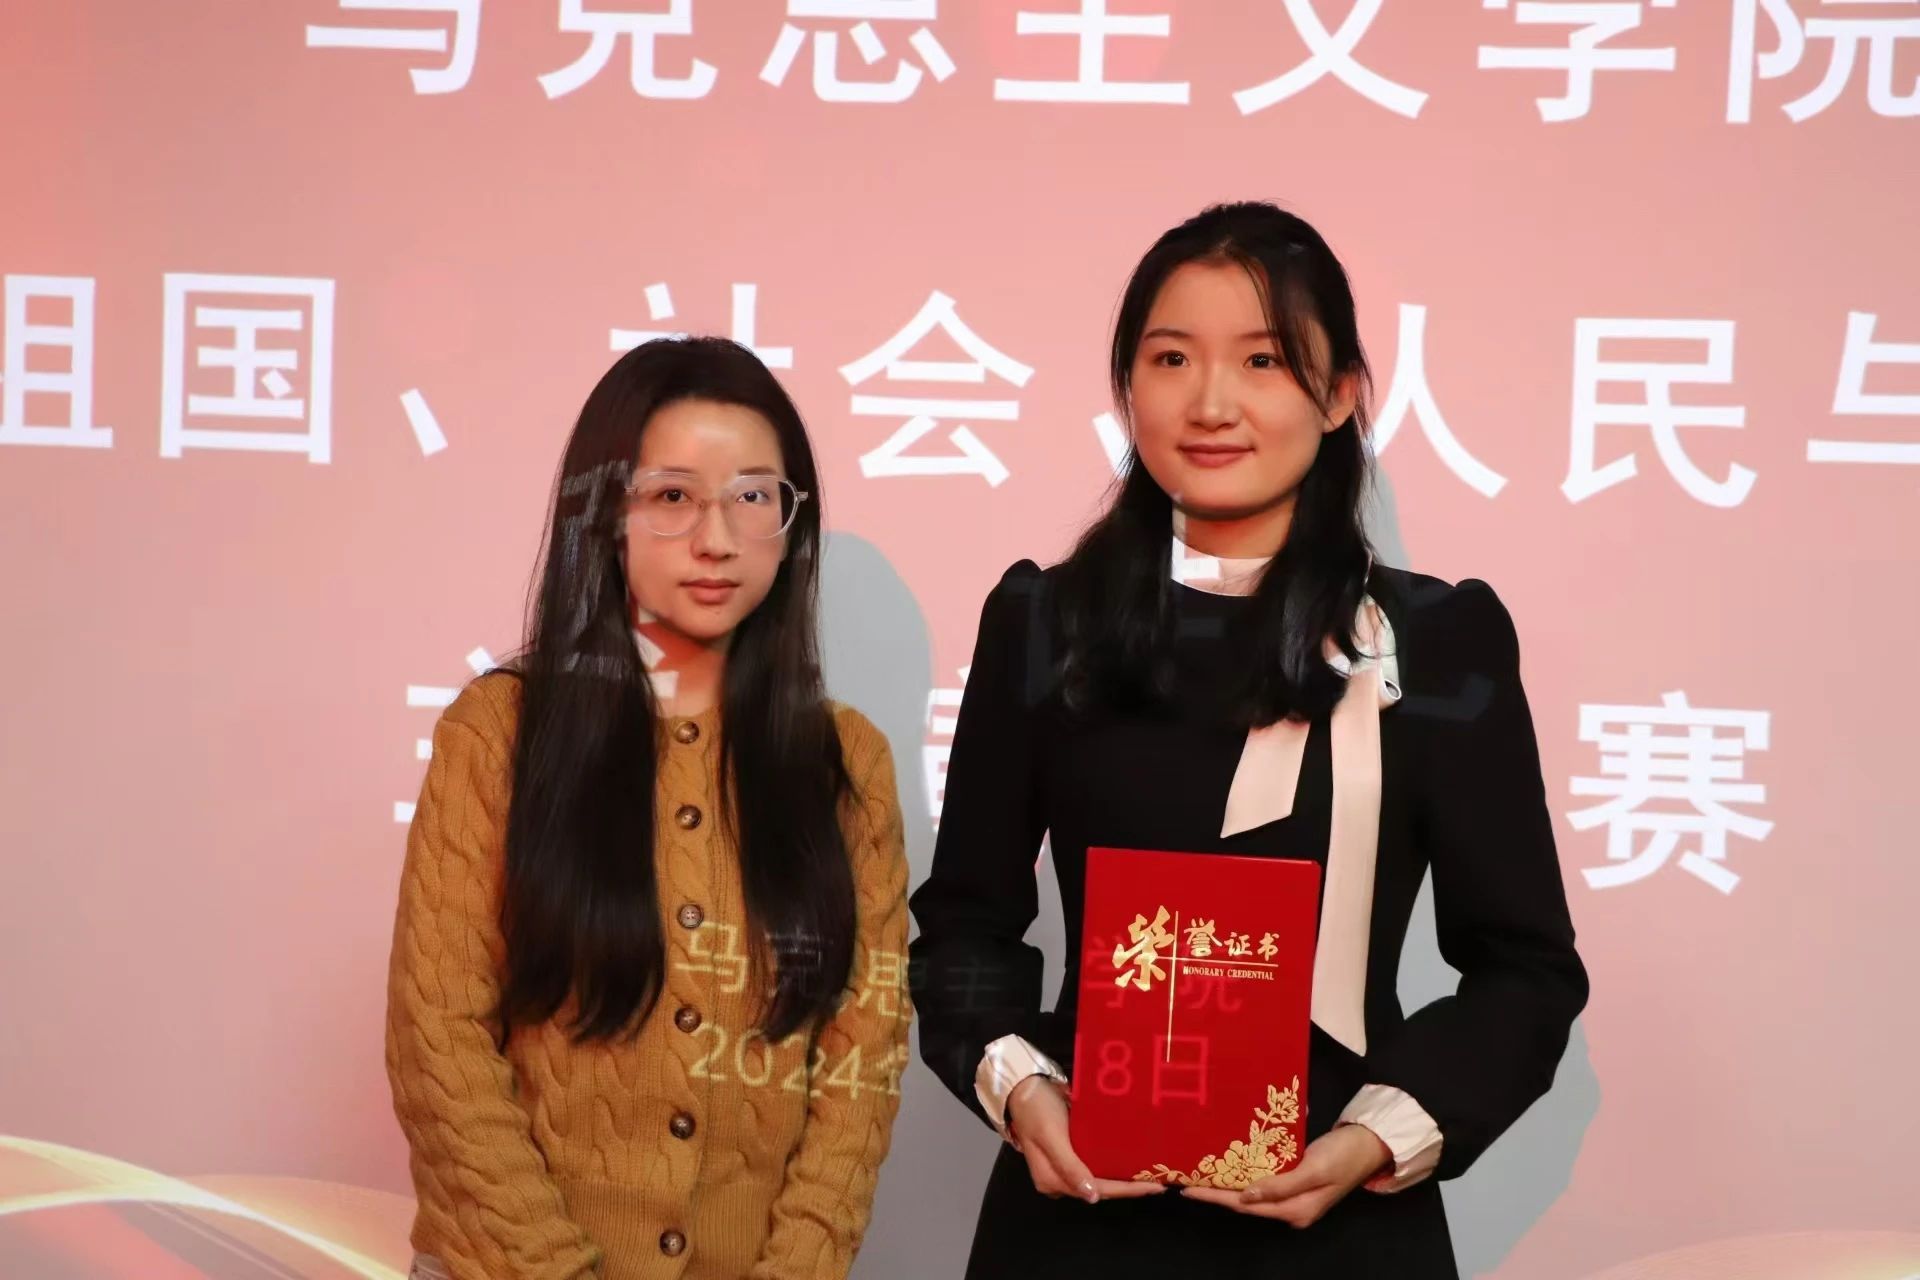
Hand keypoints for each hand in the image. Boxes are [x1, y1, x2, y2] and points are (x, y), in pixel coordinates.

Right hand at [1004, 1074, 1168, 1204]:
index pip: (1097, 1190)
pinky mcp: (1068, 1154)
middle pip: (1100, 1187)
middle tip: (1160, 1180)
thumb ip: (1069, 1166)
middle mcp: (1058, 1179)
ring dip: (1123, 1176)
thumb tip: (1091, 1197)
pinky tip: (1130, 1158)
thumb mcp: (1050, 1135)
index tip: (1154, 1187)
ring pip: (1099, 1177)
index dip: (1126, 1190)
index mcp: (1052, 1180)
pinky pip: (1094, 1164)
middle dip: (1128, 1186)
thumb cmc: (1036, 1108)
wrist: (1021, 1086)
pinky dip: (1112, 1163)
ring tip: (1151, 1172)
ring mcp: (1063, 1166)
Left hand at [1179, 1124, 1391, 1226]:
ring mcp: (1293, 1196)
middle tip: (1186, 1180)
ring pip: (1252, 1192)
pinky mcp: (1295, 1180)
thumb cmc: (1345, 1154)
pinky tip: (1229, 1163)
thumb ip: (1281, 1186)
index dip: (1216, 1197)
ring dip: (1228, 1183)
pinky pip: (1263, 1180)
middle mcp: (1291, 1208)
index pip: (1246, 1206)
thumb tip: (1247, 1197)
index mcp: (1296, 1211)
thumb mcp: (1315, 1169)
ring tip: (1200, 1172)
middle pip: (1245, 1202)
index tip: (1189, 1189)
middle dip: (1216, 1192)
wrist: (1370, 1142)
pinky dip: (1244, 1173)